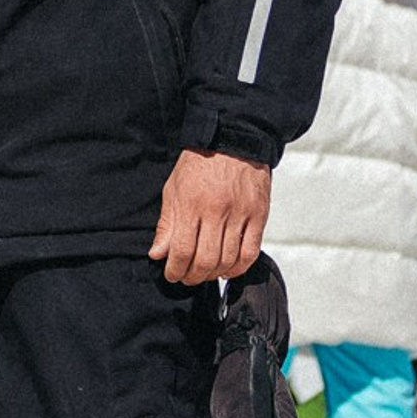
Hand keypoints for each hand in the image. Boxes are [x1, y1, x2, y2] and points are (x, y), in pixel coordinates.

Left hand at [149, 150, 271, 285]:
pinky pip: (250, 251)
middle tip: (187, 278)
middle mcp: (217, 211)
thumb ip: (167, 223)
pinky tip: (228, 269)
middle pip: (206, 260)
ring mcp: (241, 214)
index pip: (182, 250)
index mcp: (192, 204)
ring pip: (228, 260)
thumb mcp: (173, 189)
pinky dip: (239, 267)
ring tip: (205, 274)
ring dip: (214, 274)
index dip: (175, 270)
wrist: (233, 139)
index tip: (172, 275)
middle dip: (193, 276)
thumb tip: (157, 254)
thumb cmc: (199, 164)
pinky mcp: (259, 215)